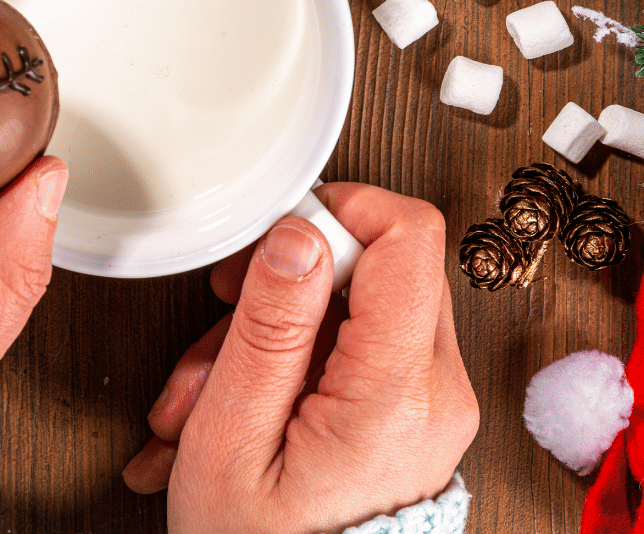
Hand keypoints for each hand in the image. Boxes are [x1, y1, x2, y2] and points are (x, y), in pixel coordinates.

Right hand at [122, 183, 478, 532]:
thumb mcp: (234, 433)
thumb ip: (271, 326)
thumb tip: (299, 233)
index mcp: (398, 393)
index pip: (408, 236)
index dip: (340, 210)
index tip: (278, 237)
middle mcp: (433, 390)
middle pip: (377, 262)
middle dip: (286, 277)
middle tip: (227, 311)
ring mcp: (426, 400)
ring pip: (353, 300)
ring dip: (272, 325)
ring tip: (210, 386)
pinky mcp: (408, 407)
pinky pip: (353, 340)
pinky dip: (290, 353)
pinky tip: (237, 397)